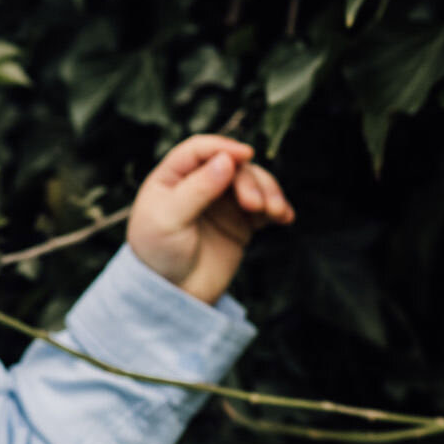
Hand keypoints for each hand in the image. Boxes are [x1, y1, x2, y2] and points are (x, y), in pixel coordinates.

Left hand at [126, 135, 293, 304]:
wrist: (173, 296)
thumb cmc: (158, 255)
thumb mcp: (168, 219)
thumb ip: (197, 189)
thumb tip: (226, 160)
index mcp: (172, 177)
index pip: (199, 149)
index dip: (222, 147)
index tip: (245, 155)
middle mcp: (199, 184)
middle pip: (232, 166)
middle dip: (249, 180)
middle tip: (254, 205)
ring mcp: (222, 203)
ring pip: (252, 182)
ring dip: (268, 192)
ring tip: (276, 212)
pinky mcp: (241, 222)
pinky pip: (264, 207)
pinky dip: (277, 208)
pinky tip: (284, 217)